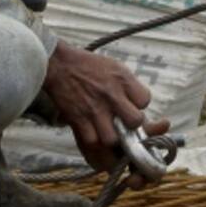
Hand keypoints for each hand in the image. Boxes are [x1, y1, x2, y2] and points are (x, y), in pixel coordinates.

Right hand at [43, 40, 170, 185]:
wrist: (60, 65)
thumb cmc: (91, 66)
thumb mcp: (116, 67)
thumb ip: (130, 86)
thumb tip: (140, 104)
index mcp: (123, 80)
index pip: (145, 100)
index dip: (140, 105)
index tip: (132, 104)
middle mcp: (111, 95)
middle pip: (135, 121)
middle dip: (132, 125)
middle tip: (125, 122)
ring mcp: (94, 109)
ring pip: (113, 138)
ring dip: (113, 137)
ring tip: (110, 130)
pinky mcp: (78, 119)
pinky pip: (92, 140)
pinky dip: (94, 140)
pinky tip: (95, 131)